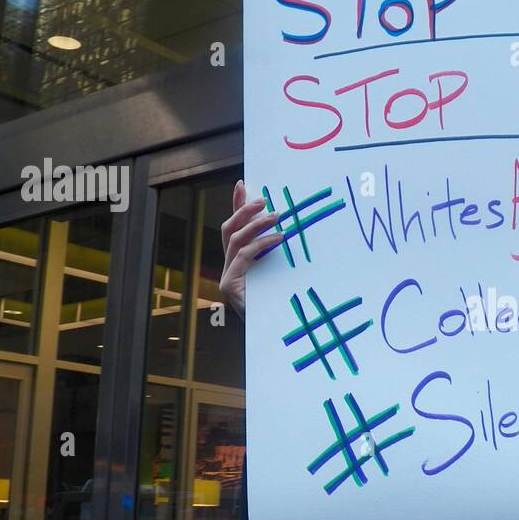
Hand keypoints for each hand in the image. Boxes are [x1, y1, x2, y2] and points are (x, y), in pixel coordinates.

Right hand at [219, 179, 282, 318]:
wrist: (278, 335)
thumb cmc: (284, 306)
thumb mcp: (282, 273)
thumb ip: (278, 254)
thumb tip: (291, 228)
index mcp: (239, 263)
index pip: (234, 228)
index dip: (236, 205)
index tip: (243, 183)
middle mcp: (229, 267)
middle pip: (228, 229)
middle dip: (244, 210)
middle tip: (265, 199)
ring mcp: (227, 277)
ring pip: (234, 239)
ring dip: (256, 224)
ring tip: (277, 216)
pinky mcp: (230, 286)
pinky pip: (243, 256)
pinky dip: (261, 244)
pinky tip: (279, 238)